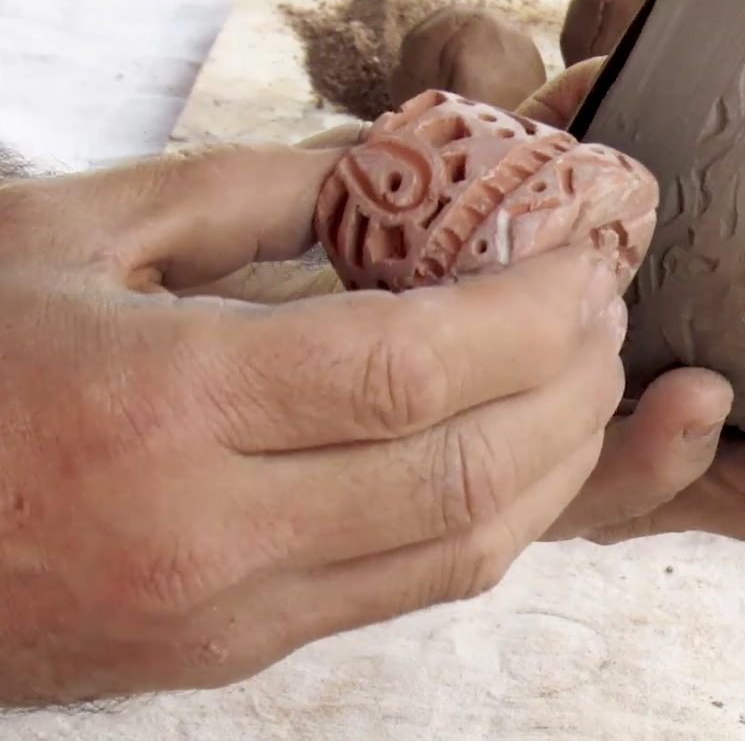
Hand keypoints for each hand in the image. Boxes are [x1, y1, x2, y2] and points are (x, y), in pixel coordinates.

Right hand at [0, 136, 627, 705]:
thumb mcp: (68, 237)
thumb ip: (245, 192)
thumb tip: (387, 166)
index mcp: (165, 405)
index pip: (414, 368)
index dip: (531, 316)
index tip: (582, 265)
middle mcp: (212, 530)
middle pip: (467, 468)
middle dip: (573, 384)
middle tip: (603, 310)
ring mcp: (230, 610)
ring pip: (462, 549)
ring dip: (560, 460)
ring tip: (587, 375)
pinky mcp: (237, 651)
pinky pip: (411, 590)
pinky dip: (496, 518)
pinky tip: (520, 452)